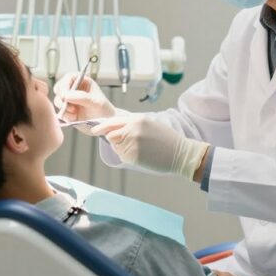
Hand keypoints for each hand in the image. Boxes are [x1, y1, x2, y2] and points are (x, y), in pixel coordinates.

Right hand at [53, 73, 124, 133]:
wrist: (104, 124)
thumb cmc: (103, 110)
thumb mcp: (96, 102)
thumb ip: (82, 97)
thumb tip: (67, 95)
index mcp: (82, 81)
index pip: (69, 77)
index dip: (64, 85)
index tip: (64, 95)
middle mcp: (74, 89)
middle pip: (59, 88)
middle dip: (61, 97)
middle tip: (67, 105)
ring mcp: (69, 100)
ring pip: (57, 100)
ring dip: (64, 108)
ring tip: (74, 112)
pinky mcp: (66, 110)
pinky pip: (60, 111)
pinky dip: (65, 116)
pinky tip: (74, 118)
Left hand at [90, 116, 209, 179]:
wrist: (181, 153)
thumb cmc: (166, 139)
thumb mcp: (149, 123)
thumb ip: (132, 123)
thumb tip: (115, 127)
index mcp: (137, 119)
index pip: (112, 121)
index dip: (101, 126)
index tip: (94, 129)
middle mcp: (132, 129)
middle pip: (110, 134)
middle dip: (112, 138)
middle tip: (122, 142)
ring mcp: (132, 143)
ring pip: (115, 146)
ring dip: (121, 148)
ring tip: (139, 148)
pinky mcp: (133, 155)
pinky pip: (122, 156)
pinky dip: (128, 156)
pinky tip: (141, 155)